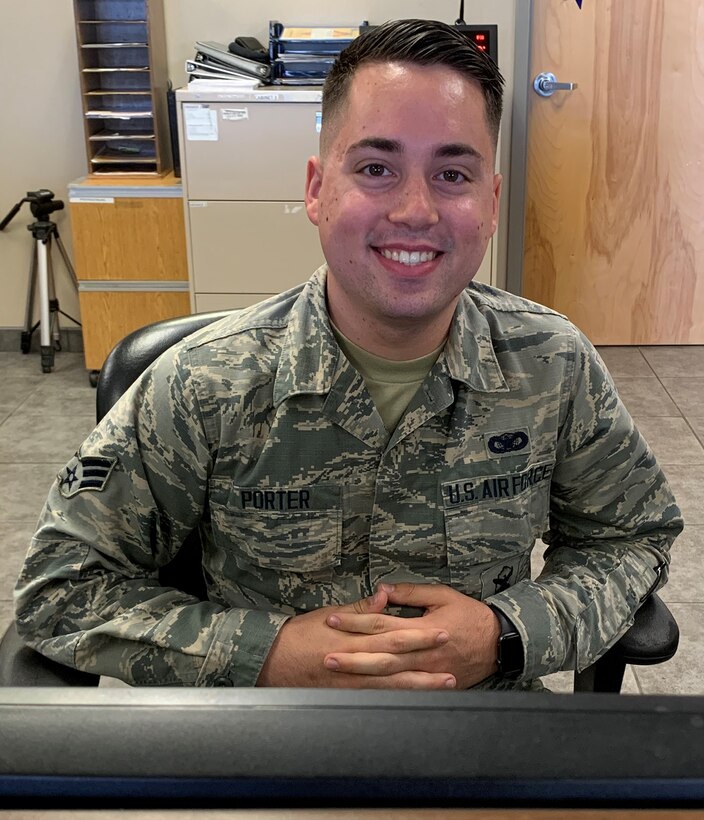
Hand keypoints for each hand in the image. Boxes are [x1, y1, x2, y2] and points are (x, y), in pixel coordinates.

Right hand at [256, 588, 455, 688]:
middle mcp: (355, 660)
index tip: (443, 631)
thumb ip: (359, 609)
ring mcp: (351, 683)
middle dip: (427, 660)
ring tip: (446, 684)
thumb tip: (383, 597)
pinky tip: (417, 701)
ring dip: (420, 684)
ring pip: (393, 685)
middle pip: (398, 660)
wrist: (272, 661)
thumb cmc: (300, 636)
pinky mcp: (346, 697)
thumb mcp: (328, 615)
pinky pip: (378, 700)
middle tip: (454, 660)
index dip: (420, 634)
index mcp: (353, 636)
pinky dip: (400, 700)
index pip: (392, 633)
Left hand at [324, 583, 500, 688]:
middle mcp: (422, 654)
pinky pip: (405, 691)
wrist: (499, 642)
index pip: (382, 624)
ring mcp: (427, 673)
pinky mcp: (433, 686)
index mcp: (422, 628)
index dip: (356, 622)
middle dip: (352, 656)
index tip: (333, 620)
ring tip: (338, 674)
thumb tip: (382, 589)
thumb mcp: (441, 595)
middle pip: (381, 655)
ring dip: (362, 676)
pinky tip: (365, 694)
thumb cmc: (469, 615)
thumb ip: (410, 593)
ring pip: (390, 677)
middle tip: (326, 655)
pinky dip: (385, 693)